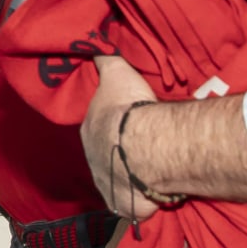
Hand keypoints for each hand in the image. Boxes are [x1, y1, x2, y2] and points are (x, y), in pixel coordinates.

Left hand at [80, 56, 162, 223]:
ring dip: (133, 179)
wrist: (142, 146)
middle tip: (144, 149)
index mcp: (90, 132)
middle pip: (108, 157)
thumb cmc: (127, 109)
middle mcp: (95, 162)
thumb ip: (106, 59)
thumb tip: (94, 41)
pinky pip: (135, 204)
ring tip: (152, 172)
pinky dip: (144, 201)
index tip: (126, 125)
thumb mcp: (115, 73)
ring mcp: (110, 187)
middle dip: (121, 155)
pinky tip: (156, 194)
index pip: (98, 129)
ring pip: (120, 182)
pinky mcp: (127, 206)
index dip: (112, 127)